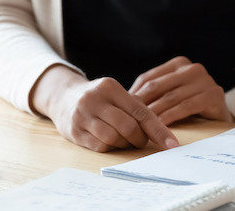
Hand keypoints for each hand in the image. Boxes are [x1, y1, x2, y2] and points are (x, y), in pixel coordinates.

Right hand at [33, 66, 178, 152]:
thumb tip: (164, 133)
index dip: (158, 130)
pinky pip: (100, 146)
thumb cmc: (100, 99)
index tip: (171, 144)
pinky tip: (110, 141)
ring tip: (124, 139)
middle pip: (128, 127)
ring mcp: (81, 115)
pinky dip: (110, 147)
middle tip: (141, 140)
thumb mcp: (117, 95)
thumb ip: (138, 109)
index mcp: (110, 87)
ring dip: (124, 144)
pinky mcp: (74, 131)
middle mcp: (94, 99)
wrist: (63, 97)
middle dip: (139, 138)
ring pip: (113, 138)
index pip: (140, 111)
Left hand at [128, 56, 232, 124]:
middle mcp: (193, 68)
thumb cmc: (187, 106)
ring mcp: (205, 80)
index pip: (149, 78)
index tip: (120, 110)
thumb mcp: (168, 95)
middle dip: (141, 104)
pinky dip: (171, 116)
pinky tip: (160, 125)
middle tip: (126, 119)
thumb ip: (151, 93)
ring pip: (171, 97)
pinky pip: (186, 106)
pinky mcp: (214, 94)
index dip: (134, 94)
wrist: (218, 117)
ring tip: (140, 126)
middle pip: (158, 86)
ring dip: (154, 113)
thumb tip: (121, 100)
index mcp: (179, 63)